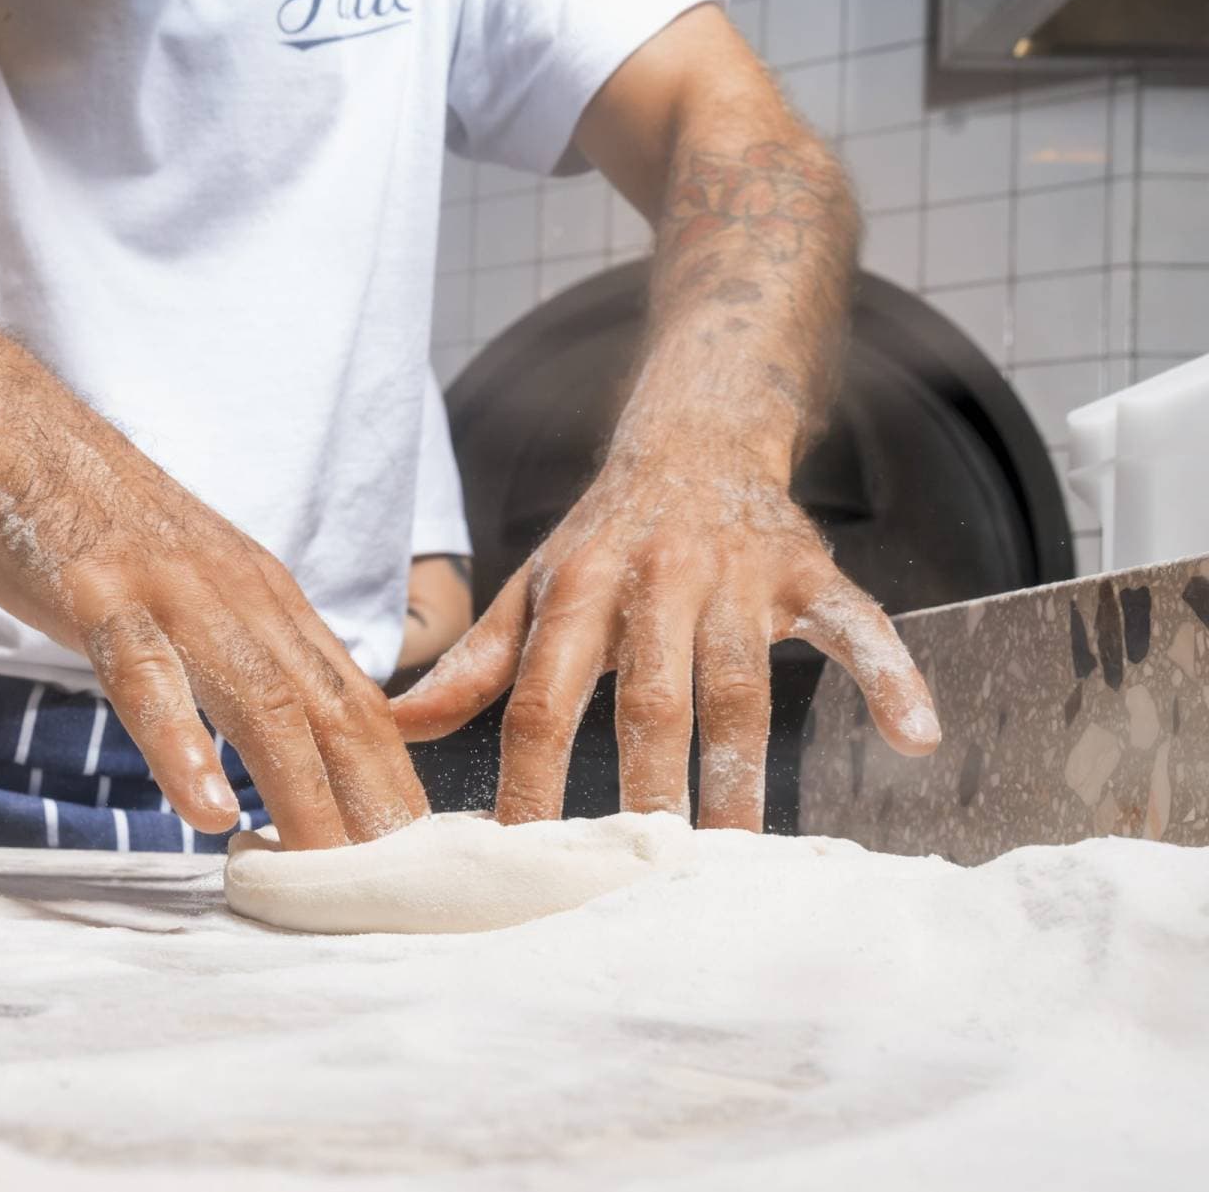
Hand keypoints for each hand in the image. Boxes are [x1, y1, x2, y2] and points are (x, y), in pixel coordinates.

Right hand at [0, 362, 427, 849]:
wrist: (5, 428)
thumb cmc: (95, 520)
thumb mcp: (194, 584)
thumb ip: (238, 649)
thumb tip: (282, 730)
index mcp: (268, 599)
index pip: (357, 701)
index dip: (393, 781)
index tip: (416, 857)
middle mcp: (242, 596)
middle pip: (332, 711)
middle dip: (372, 805)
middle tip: (399, 889)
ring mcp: (174, 594)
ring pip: (260, 703)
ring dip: (300, 794)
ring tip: (322, 873)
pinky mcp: (101, 596)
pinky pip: (149, 679)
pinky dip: (184, 746)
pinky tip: (206, 808)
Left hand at [389, 444, 938, 830]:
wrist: (694, 440)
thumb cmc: (602, 539)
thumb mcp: (530, 589)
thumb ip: (475, 665)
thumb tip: (394, 724)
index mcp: (576, 592)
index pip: (545, 697)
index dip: (530, 776)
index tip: (521, 854)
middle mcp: (656, 581)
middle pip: (650, 698)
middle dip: (643, 785)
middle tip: (638, 870)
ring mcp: (738, 576)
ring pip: (742, 683)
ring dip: (743, 769)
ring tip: (736, 853)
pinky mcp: (809, 572)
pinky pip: (859, 626)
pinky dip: (892, 676)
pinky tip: (916, 738)